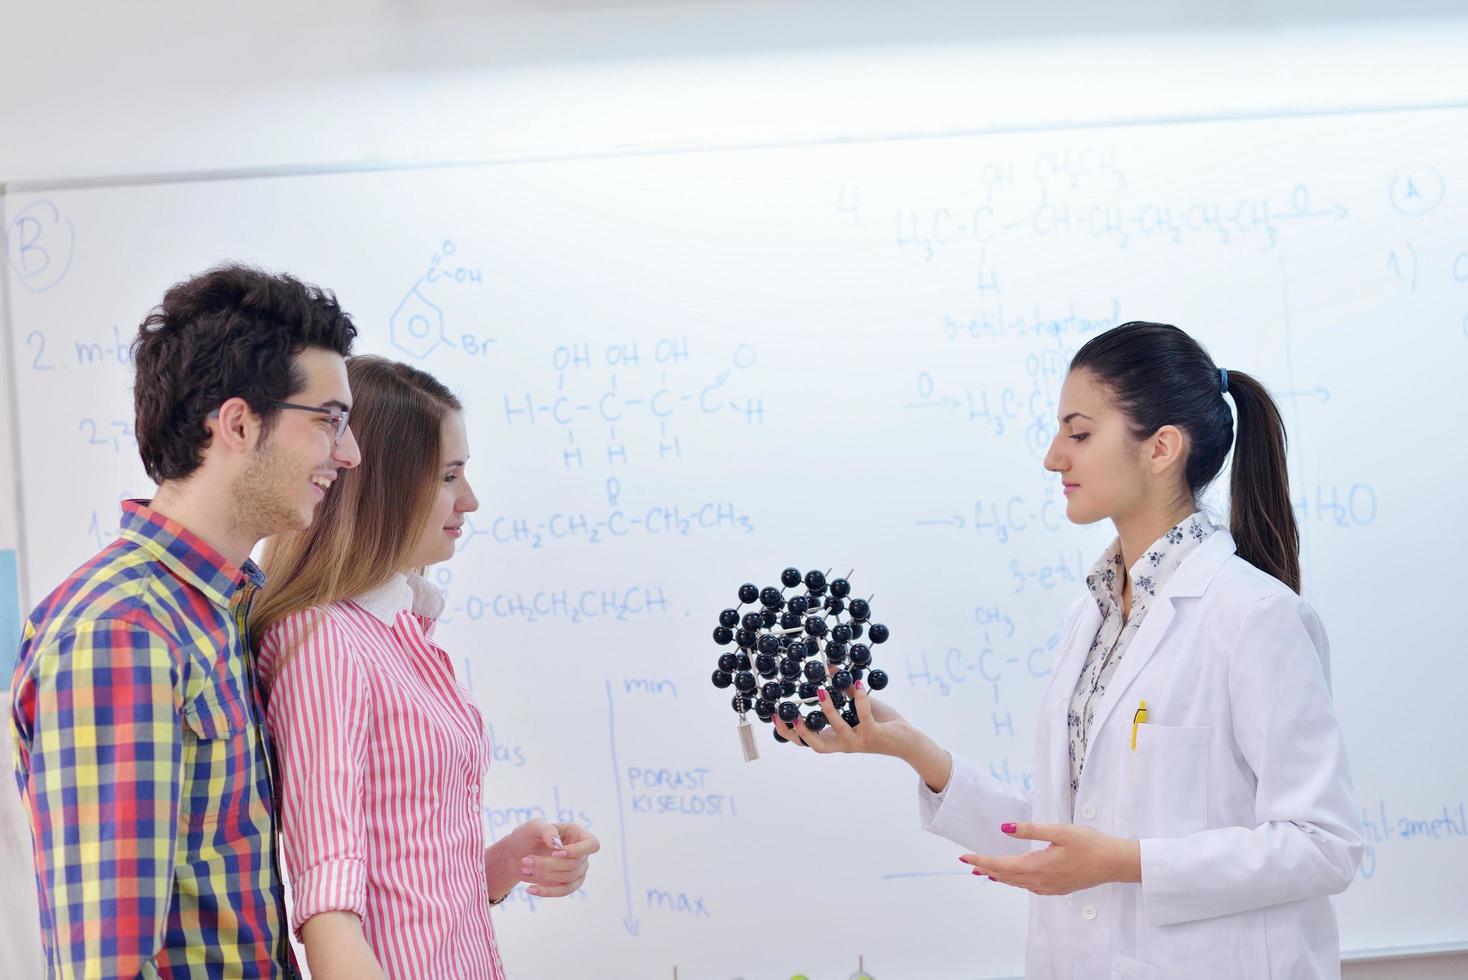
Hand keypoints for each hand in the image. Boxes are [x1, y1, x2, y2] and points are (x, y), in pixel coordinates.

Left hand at [490, 818, 600, 899]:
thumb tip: (558, 846)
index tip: (555, 852)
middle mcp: (581, 852)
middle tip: (526, 860)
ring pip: (568, 878)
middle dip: (548, 864)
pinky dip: (547, 891)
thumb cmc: (527, 836)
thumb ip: (547, 830)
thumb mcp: (534, 826)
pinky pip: (564, 891)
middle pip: (574, 864)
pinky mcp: (569, 884)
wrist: (516, 854)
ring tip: (525, 868)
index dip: (578, 851)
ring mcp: (578, 869)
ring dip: (544, 875)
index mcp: (577, 834)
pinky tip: (530, 889)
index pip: (592, 845)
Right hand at [773, 681, 952, 790]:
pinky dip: (859, 699)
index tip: (775, 717)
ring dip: (828, 710)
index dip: (789, 733)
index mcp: (836, 740)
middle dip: (801, 732)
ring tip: (821, 691)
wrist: (909, 741)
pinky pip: (863, 717)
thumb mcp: (860, 706)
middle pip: (816, 745)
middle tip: (791, 713)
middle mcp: (844, 745)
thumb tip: (831, 668)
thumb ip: (845, 691)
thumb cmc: (883, 724)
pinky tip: (858, 684)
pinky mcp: (874, 735)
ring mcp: (858, 742)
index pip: (807, 741)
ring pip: (836, 730)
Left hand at [960, 822, 1140, 895]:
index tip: (965, 856)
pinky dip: (1015, 881)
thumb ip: (1030, 830)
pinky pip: (1029, 887)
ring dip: (999, 876)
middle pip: (1006, 877)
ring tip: (984, 871)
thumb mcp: (1059, 831)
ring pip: (1017, 883)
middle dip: (986, 869)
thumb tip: (1004, 828)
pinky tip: (1013, 877)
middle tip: (969, 863)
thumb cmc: (1089, 844)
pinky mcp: (1057, 889)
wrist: (1114, 863)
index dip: (981, 861)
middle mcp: (1040, 881)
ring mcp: (1049, 887)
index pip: (1001, 866)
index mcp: (1038, 866)